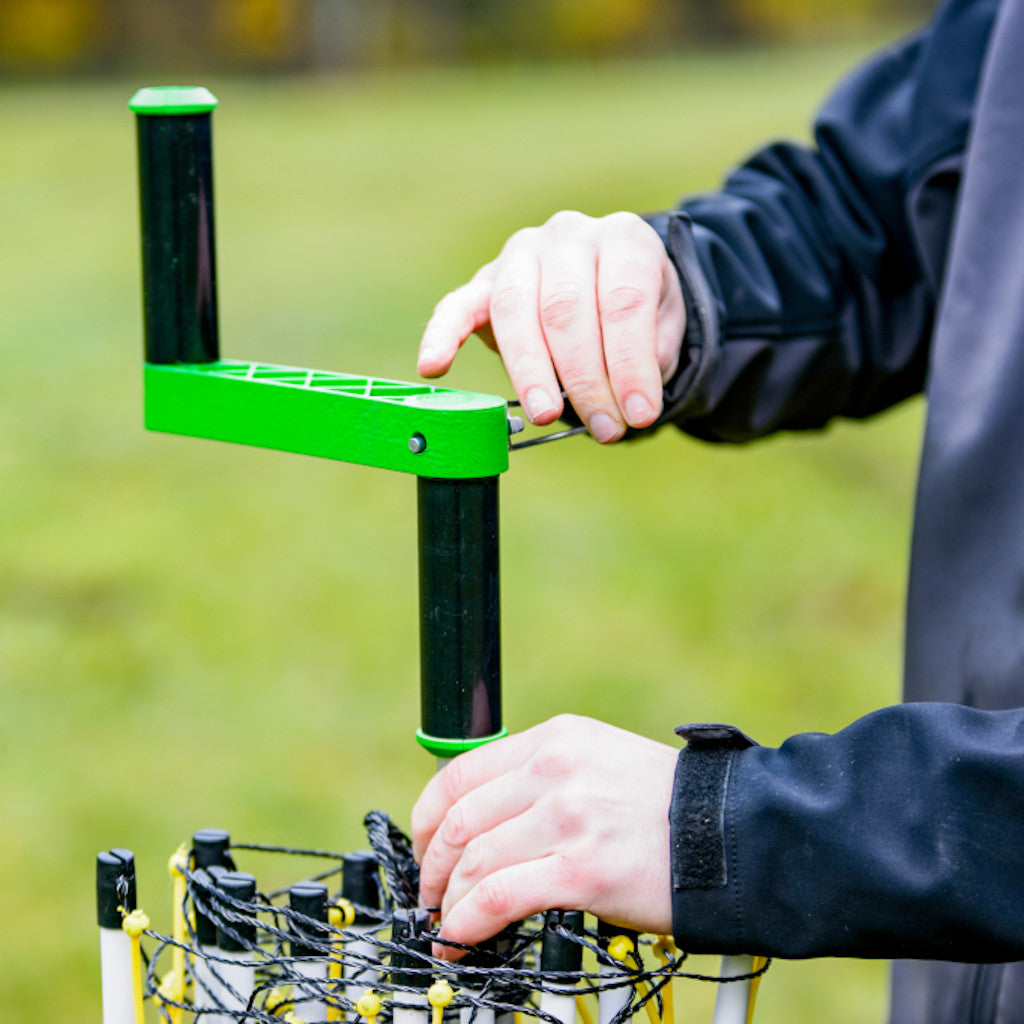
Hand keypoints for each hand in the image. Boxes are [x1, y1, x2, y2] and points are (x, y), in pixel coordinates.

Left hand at [411, 714, 676, 957]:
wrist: (732, 834)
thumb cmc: (665, 806)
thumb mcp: (598, 760)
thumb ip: (541, 778)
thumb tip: (481, 820)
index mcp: (555, 739)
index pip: (460, 773)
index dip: (427, 818)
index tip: (426, 848)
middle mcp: (555, 770)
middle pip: (458, 819)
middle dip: (432, 866)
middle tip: (432, 894)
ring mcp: (567, 818)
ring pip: (473, 861)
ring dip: (449, 902)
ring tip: (447, 925)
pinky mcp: (581, 870)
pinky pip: (498, 897)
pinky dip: (467, 923)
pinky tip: (461, 939)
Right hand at [418, 211, 685, 443]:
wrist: (610, 281)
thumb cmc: (639, 313)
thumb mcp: (665, 325)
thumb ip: (650, 353)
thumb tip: (627, 397)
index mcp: (623, 238)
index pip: (623, 301)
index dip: (630, 364)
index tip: (639, 415)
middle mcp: (568, 235)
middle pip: (567, 308)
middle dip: (585, 379)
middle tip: (604, 429)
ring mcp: (520, 253)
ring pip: (515, 309)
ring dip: (530, 370)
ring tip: (546, 416)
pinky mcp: (484, 282)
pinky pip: (457, 304)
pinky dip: (442, 335)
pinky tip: (432, 366)